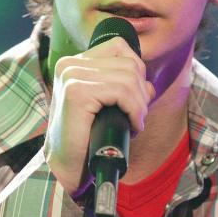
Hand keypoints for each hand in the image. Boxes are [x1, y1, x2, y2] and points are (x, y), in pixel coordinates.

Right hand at [43, 36, 155, 194]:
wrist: (68, 168)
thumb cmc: (87, 139)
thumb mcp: (108, 107)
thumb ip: (125, 89)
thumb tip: (149, 85)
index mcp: (74, 63)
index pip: (119, 47)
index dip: (137, 72)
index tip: (135, 100)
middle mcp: (70, 64)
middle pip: (129, 63)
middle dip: (142, 92)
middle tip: (137, 118)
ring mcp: (71, 76)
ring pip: (129, 77)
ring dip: (140, 104)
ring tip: (134, 124)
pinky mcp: (76, 91)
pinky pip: (122, 91)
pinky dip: (134, 110)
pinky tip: (131, 127)